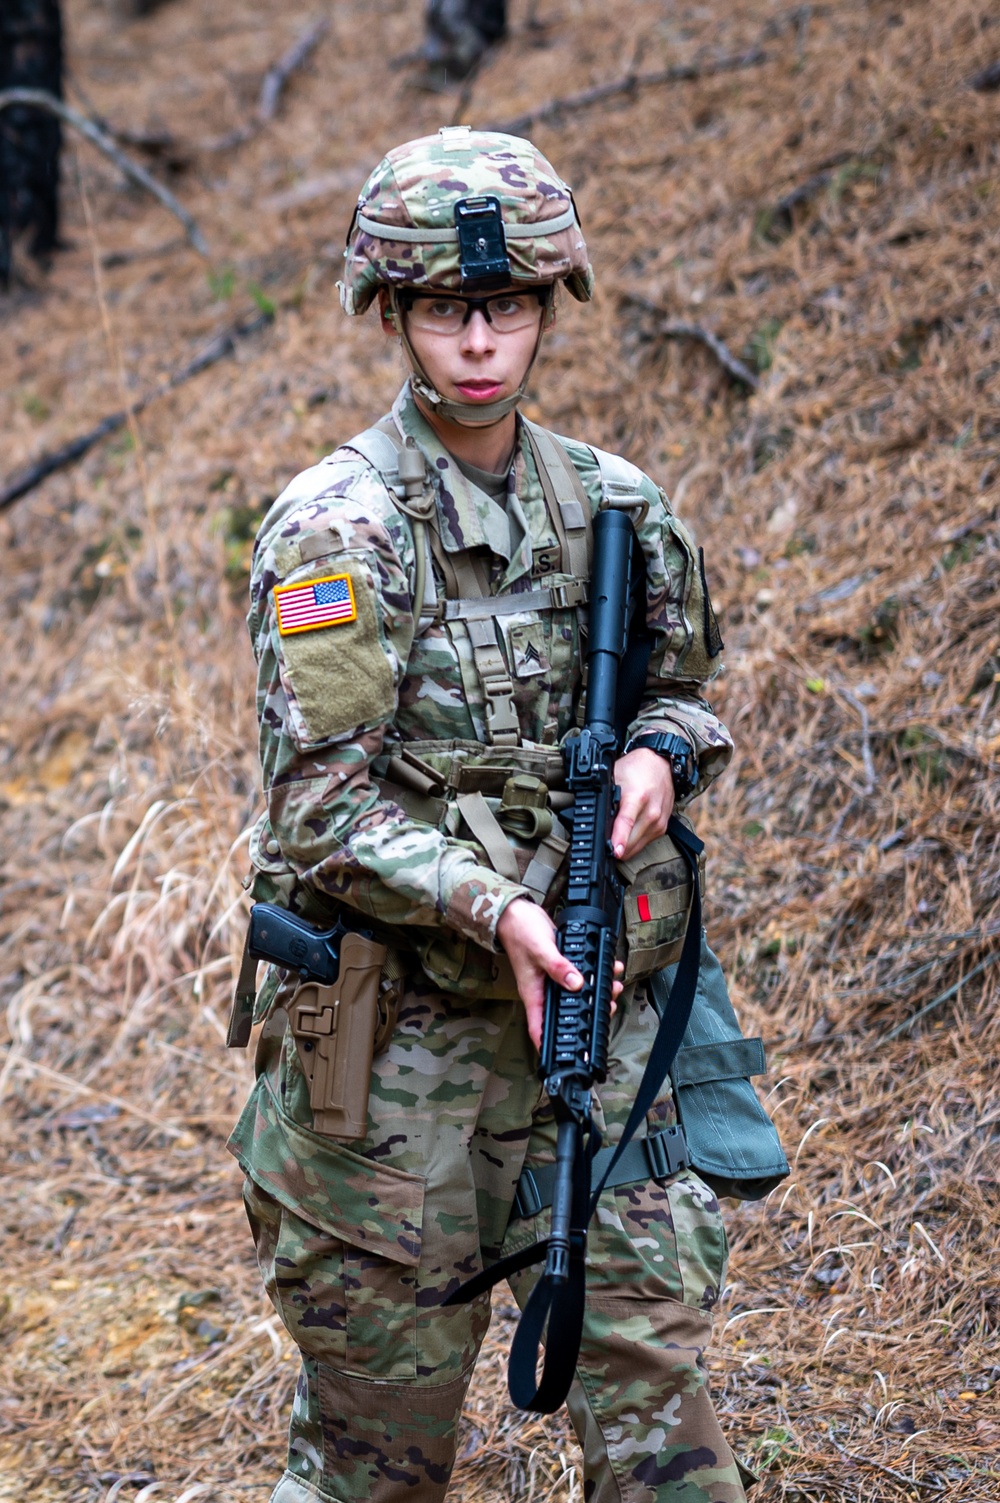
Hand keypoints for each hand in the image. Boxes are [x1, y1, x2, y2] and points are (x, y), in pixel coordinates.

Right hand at [496, 898, 623, 1049]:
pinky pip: (579, 975)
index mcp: (534, 994)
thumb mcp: (541, 951)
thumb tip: (577, 984)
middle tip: (608, 1009)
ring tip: (613, 987)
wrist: (516, 913)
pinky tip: (608, 968)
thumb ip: (558, 968)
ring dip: (596, 992)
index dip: (550, 1046)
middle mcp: (543, 991)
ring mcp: (552, 979)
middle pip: (565, 1013)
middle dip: (588, 1014)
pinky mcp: (561, 967)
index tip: (565, 1056)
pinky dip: (594, 973)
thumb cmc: (520, 933)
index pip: (540, 1028)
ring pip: (576, 994)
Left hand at [610, 747, 674, 861]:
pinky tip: (627, 834)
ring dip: (624, 847)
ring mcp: (659, 821)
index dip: (619, 838)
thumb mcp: (613, 778)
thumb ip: (605, 798)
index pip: (627, 822)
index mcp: (637, 797)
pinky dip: (633, 843)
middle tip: (603, 843)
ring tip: (614, 838)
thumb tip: (593, 819)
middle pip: (631, 841)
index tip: (614, 851)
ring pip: (637, 847)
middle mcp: (651, 811)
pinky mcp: (662, 827)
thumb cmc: (636, 769)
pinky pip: (644, 843)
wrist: (660, 764)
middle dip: (615, 847)